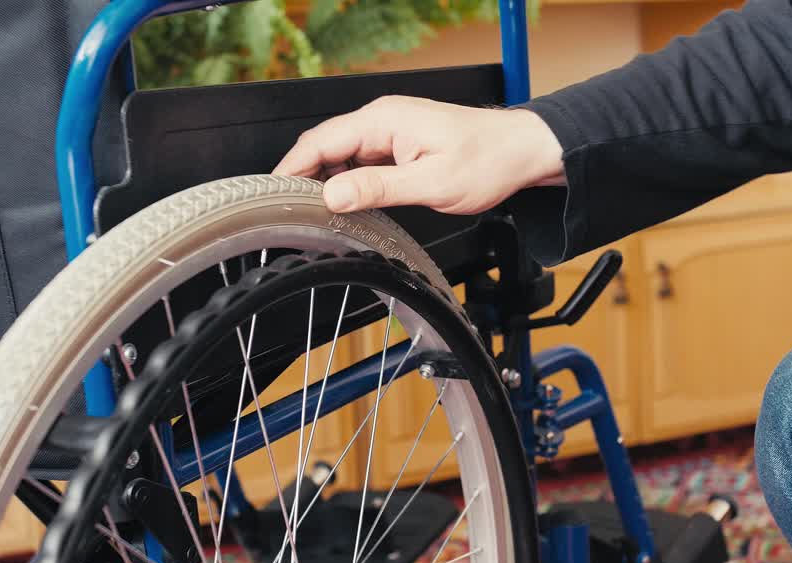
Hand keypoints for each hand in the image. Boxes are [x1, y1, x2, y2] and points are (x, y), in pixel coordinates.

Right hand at [273, 95, 565, 213]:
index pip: (320, 141)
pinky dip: (348, 181)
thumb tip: (333, 194)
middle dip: (303, 177)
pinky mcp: (398, 145)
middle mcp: (382, 120)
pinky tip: (347, 205)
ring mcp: (389, 131)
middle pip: (324, 147)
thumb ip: (378, 188)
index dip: (290, 167)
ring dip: (327, 182)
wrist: (520, 152)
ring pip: (341, 156)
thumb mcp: (430, 182)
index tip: (271, 194)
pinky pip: (361, 161)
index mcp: (383, 120)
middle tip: (287, 212)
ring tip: (313, 214)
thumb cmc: (487, 161)